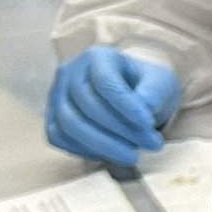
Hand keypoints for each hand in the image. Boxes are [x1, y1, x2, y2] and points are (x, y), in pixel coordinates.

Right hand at [43, 47, 181, 163]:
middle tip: (152, 143)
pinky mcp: (52, 117)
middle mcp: (70, 72)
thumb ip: (153, 93)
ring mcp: (56, 95)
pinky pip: (59, 137)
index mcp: (97, 56)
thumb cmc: (144, 87)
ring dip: (104, 145)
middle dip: (122, 130)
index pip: (105, 81)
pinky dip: (85, 150)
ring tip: (133, 155)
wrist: (130, 95)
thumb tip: (144, 109)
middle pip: (87, 104)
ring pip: (70, 123)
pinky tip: (110, 155)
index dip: (126, 105)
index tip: (149, 124)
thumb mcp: (160, 83)